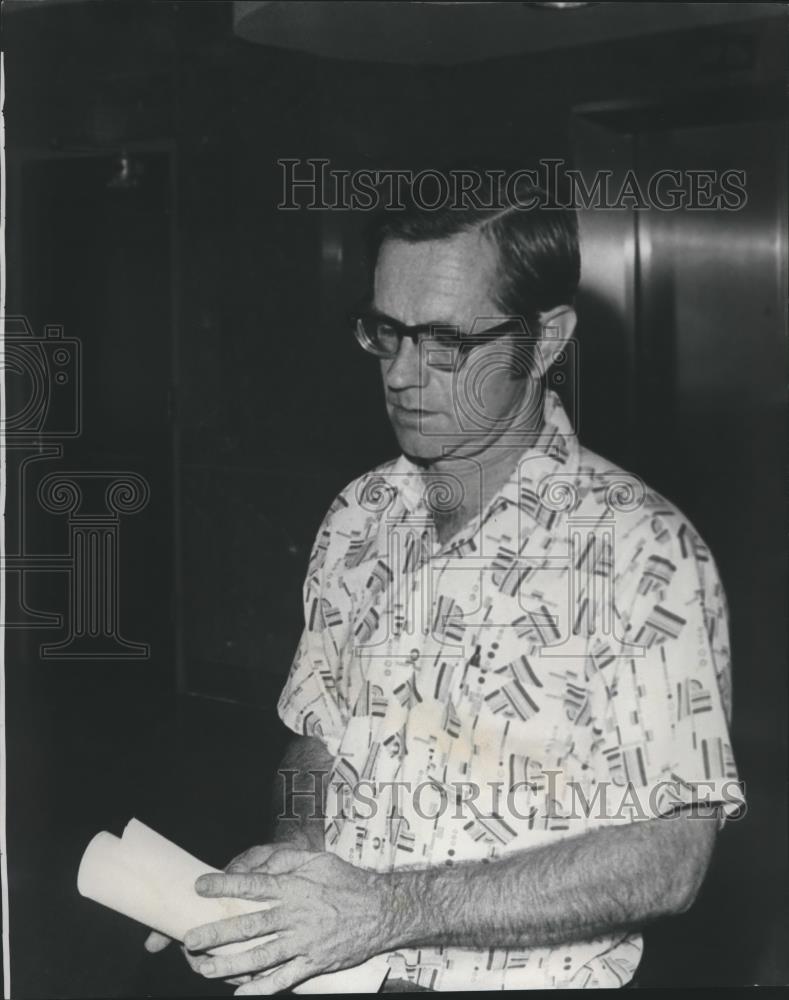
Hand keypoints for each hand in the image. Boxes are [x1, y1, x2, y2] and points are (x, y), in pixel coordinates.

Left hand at [183, 849, 389, 994]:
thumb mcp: (319, 860)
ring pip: (261, 956)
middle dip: (217, 932)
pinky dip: (262, 987)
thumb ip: (289, 859)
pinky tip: (242, 992)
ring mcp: (304, 941)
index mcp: (295, 887)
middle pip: (249, 925)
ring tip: (205, 969)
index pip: (253, 885)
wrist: (382, 910)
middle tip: (190, 938)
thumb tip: (262, 860)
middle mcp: (295, 915)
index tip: (199, 886)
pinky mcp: (313, 963)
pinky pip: (284, 978)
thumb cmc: (346, 881)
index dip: (225, 885)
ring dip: (230, 964)